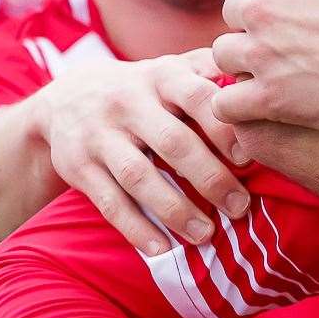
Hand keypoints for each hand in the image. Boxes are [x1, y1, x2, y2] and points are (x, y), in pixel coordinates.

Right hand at [29, 48, 246, 255]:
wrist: (65, 98)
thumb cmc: (142, 89)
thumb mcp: (169, 69)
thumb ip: (208, 70)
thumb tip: (253, 77)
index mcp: (160, 76)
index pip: (197, 97)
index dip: (224, 128)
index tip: (249, 159)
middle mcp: (127, 101)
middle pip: (173, 142)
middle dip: (210, 178)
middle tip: (240, 207)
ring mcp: (99, 135)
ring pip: (139, 176)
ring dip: (175, 210)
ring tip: (206, 235)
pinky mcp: (77, 166)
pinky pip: (109, 202)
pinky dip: (136, 228)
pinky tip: (162, 248)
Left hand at [212, 0, 318, 132]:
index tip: (301, 6)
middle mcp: (260, 8)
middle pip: (235, 13)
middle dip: (259, 23)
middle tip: (295, 38)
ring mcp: (262, 55)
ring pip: (225, 55)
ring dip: (246, 61)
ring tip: (281, 70)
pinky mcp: (270, 100)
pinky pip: (227, 104)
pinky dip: (239, 105)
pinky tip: (264, 103)